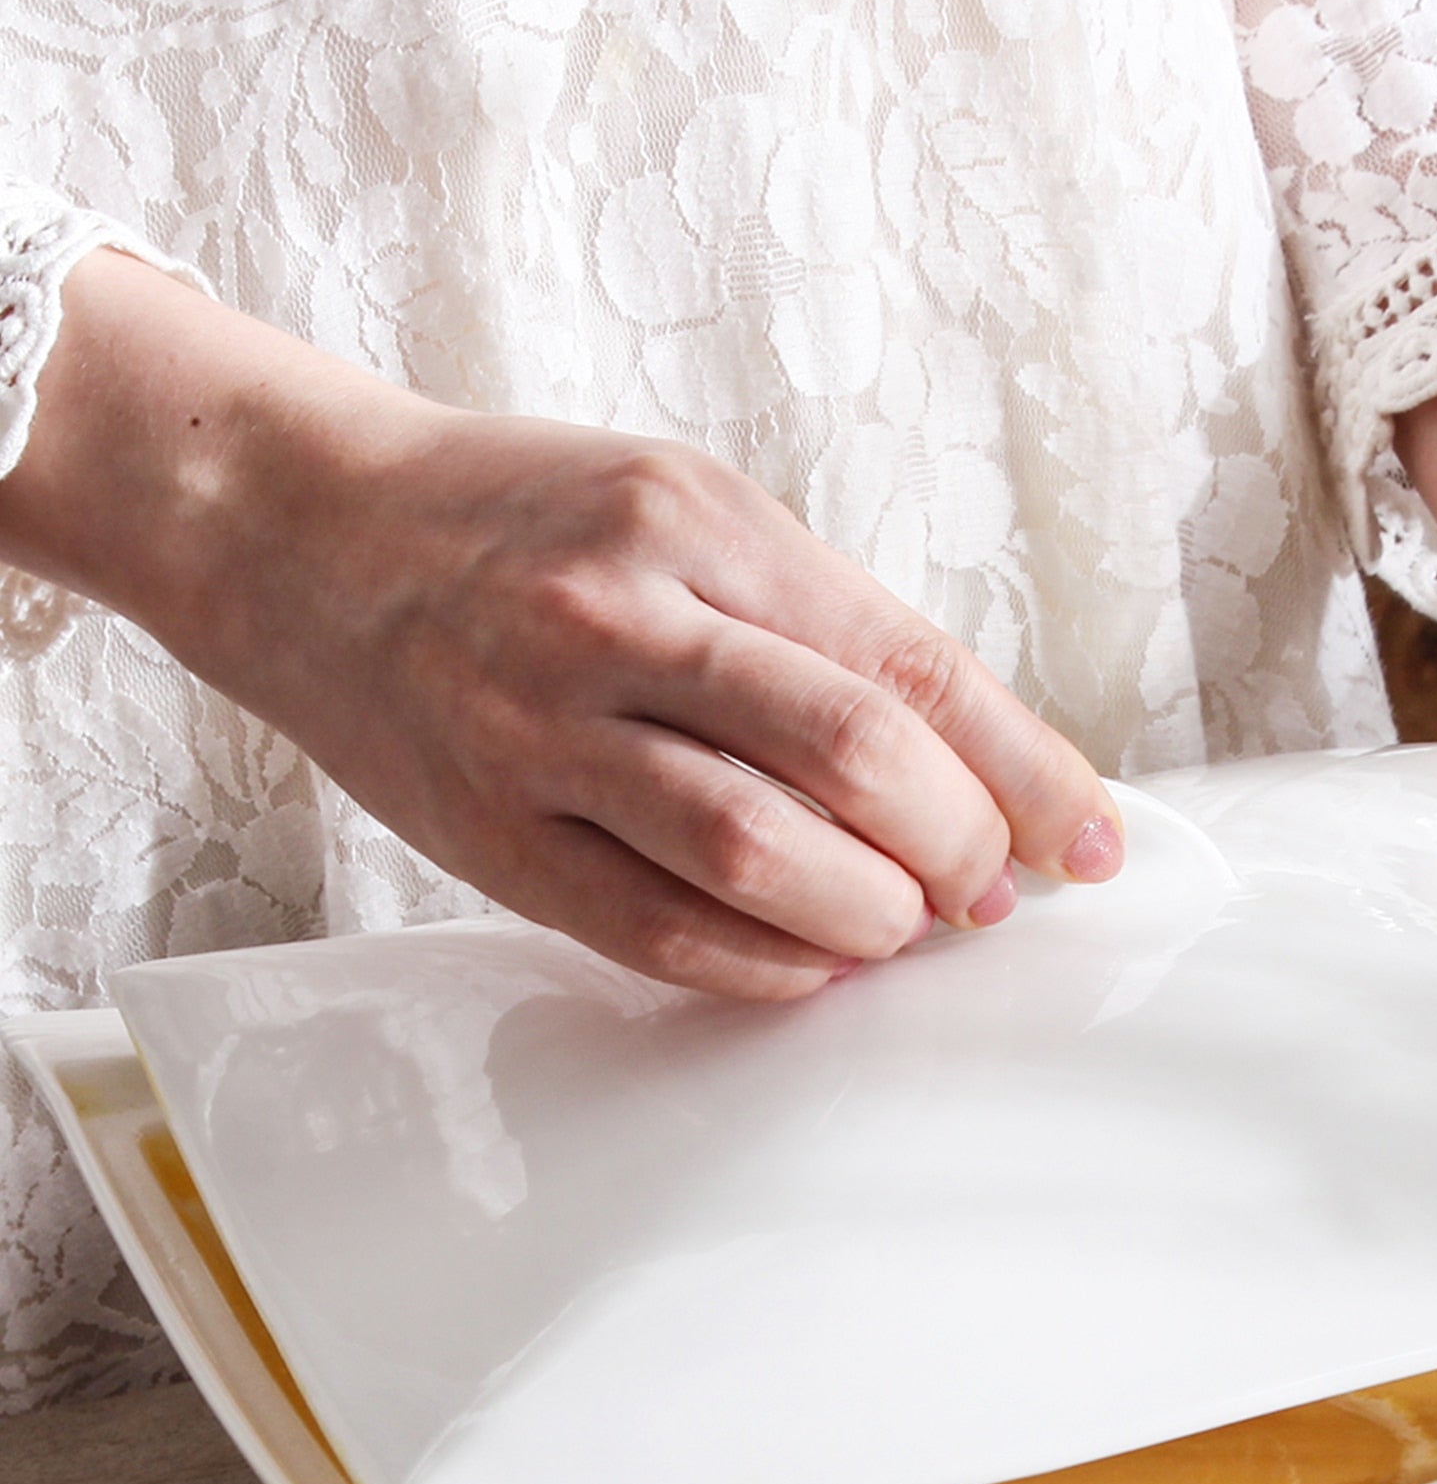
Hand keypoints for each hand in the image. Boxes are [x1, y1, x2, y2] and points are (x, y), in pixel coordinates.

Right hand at [0, 252, 1120, 995]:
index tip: (1093, 839)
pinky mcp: (491, 828)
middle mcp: (625, 616)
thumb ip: (826, 632)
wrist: (297, 527)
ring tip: (898, 923)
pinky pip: (658, 928)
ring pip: (758, 847)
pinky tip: (809, 962)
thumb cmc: (522, 527)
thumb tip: (988, 772)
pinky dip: (764, 966)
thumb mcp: (689, 518)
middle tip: (986, 889)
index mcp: (699, 523)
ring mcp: (544, 726)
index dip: (1025, 770)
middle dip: (956, 844)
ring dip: (868, 911)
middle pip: (851, 750)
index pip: (911, 662)